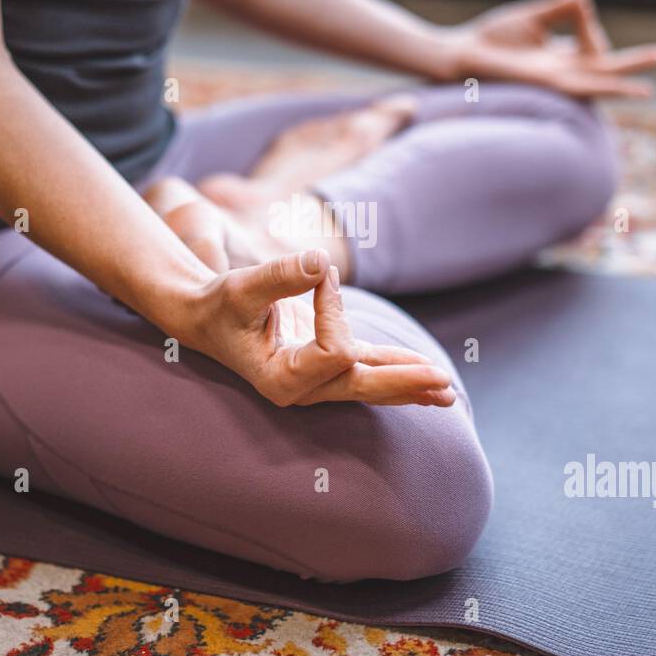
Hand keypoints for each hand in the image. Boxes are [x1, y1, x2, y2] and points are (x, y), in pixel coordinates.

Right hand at [181, 248, 456, 407]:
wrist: (207, 317)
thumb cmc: (221, 304)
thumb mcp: (242, 287)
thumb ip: (279, 276)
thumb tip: (322, 262)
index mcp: (280, 378)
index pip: (333, 351)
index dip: (335, 309)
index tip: (320, 275)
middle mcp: (302, 388)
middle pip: (362, 385)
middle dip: (404, 381)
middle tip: (443, 382)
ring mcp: (318, 379)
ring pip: (371, 383)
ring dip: (410, 384)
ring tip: (448, 393)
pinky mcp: (328, 364)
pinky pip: (368, 370)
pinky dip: (397, 372)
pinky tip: (428, 383)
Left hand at [439, 0, 655, 98]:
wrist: (462, 54)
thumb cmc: (492, 38)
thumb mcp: (533, 18)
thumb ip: (560, 8)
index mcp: (560, 58)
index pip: (592, 46)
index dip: (591, 26)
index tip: (579, 3)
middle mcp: (561, 73)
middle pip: (605, 69)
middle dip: (632, 63)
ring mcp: (554, 82)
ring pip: (596, 83)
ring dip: (622, 85)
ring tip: (649, 89)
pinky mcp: (545, 86)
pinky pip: (578, 87)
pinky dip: (598, 87)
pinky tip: (613, 89)